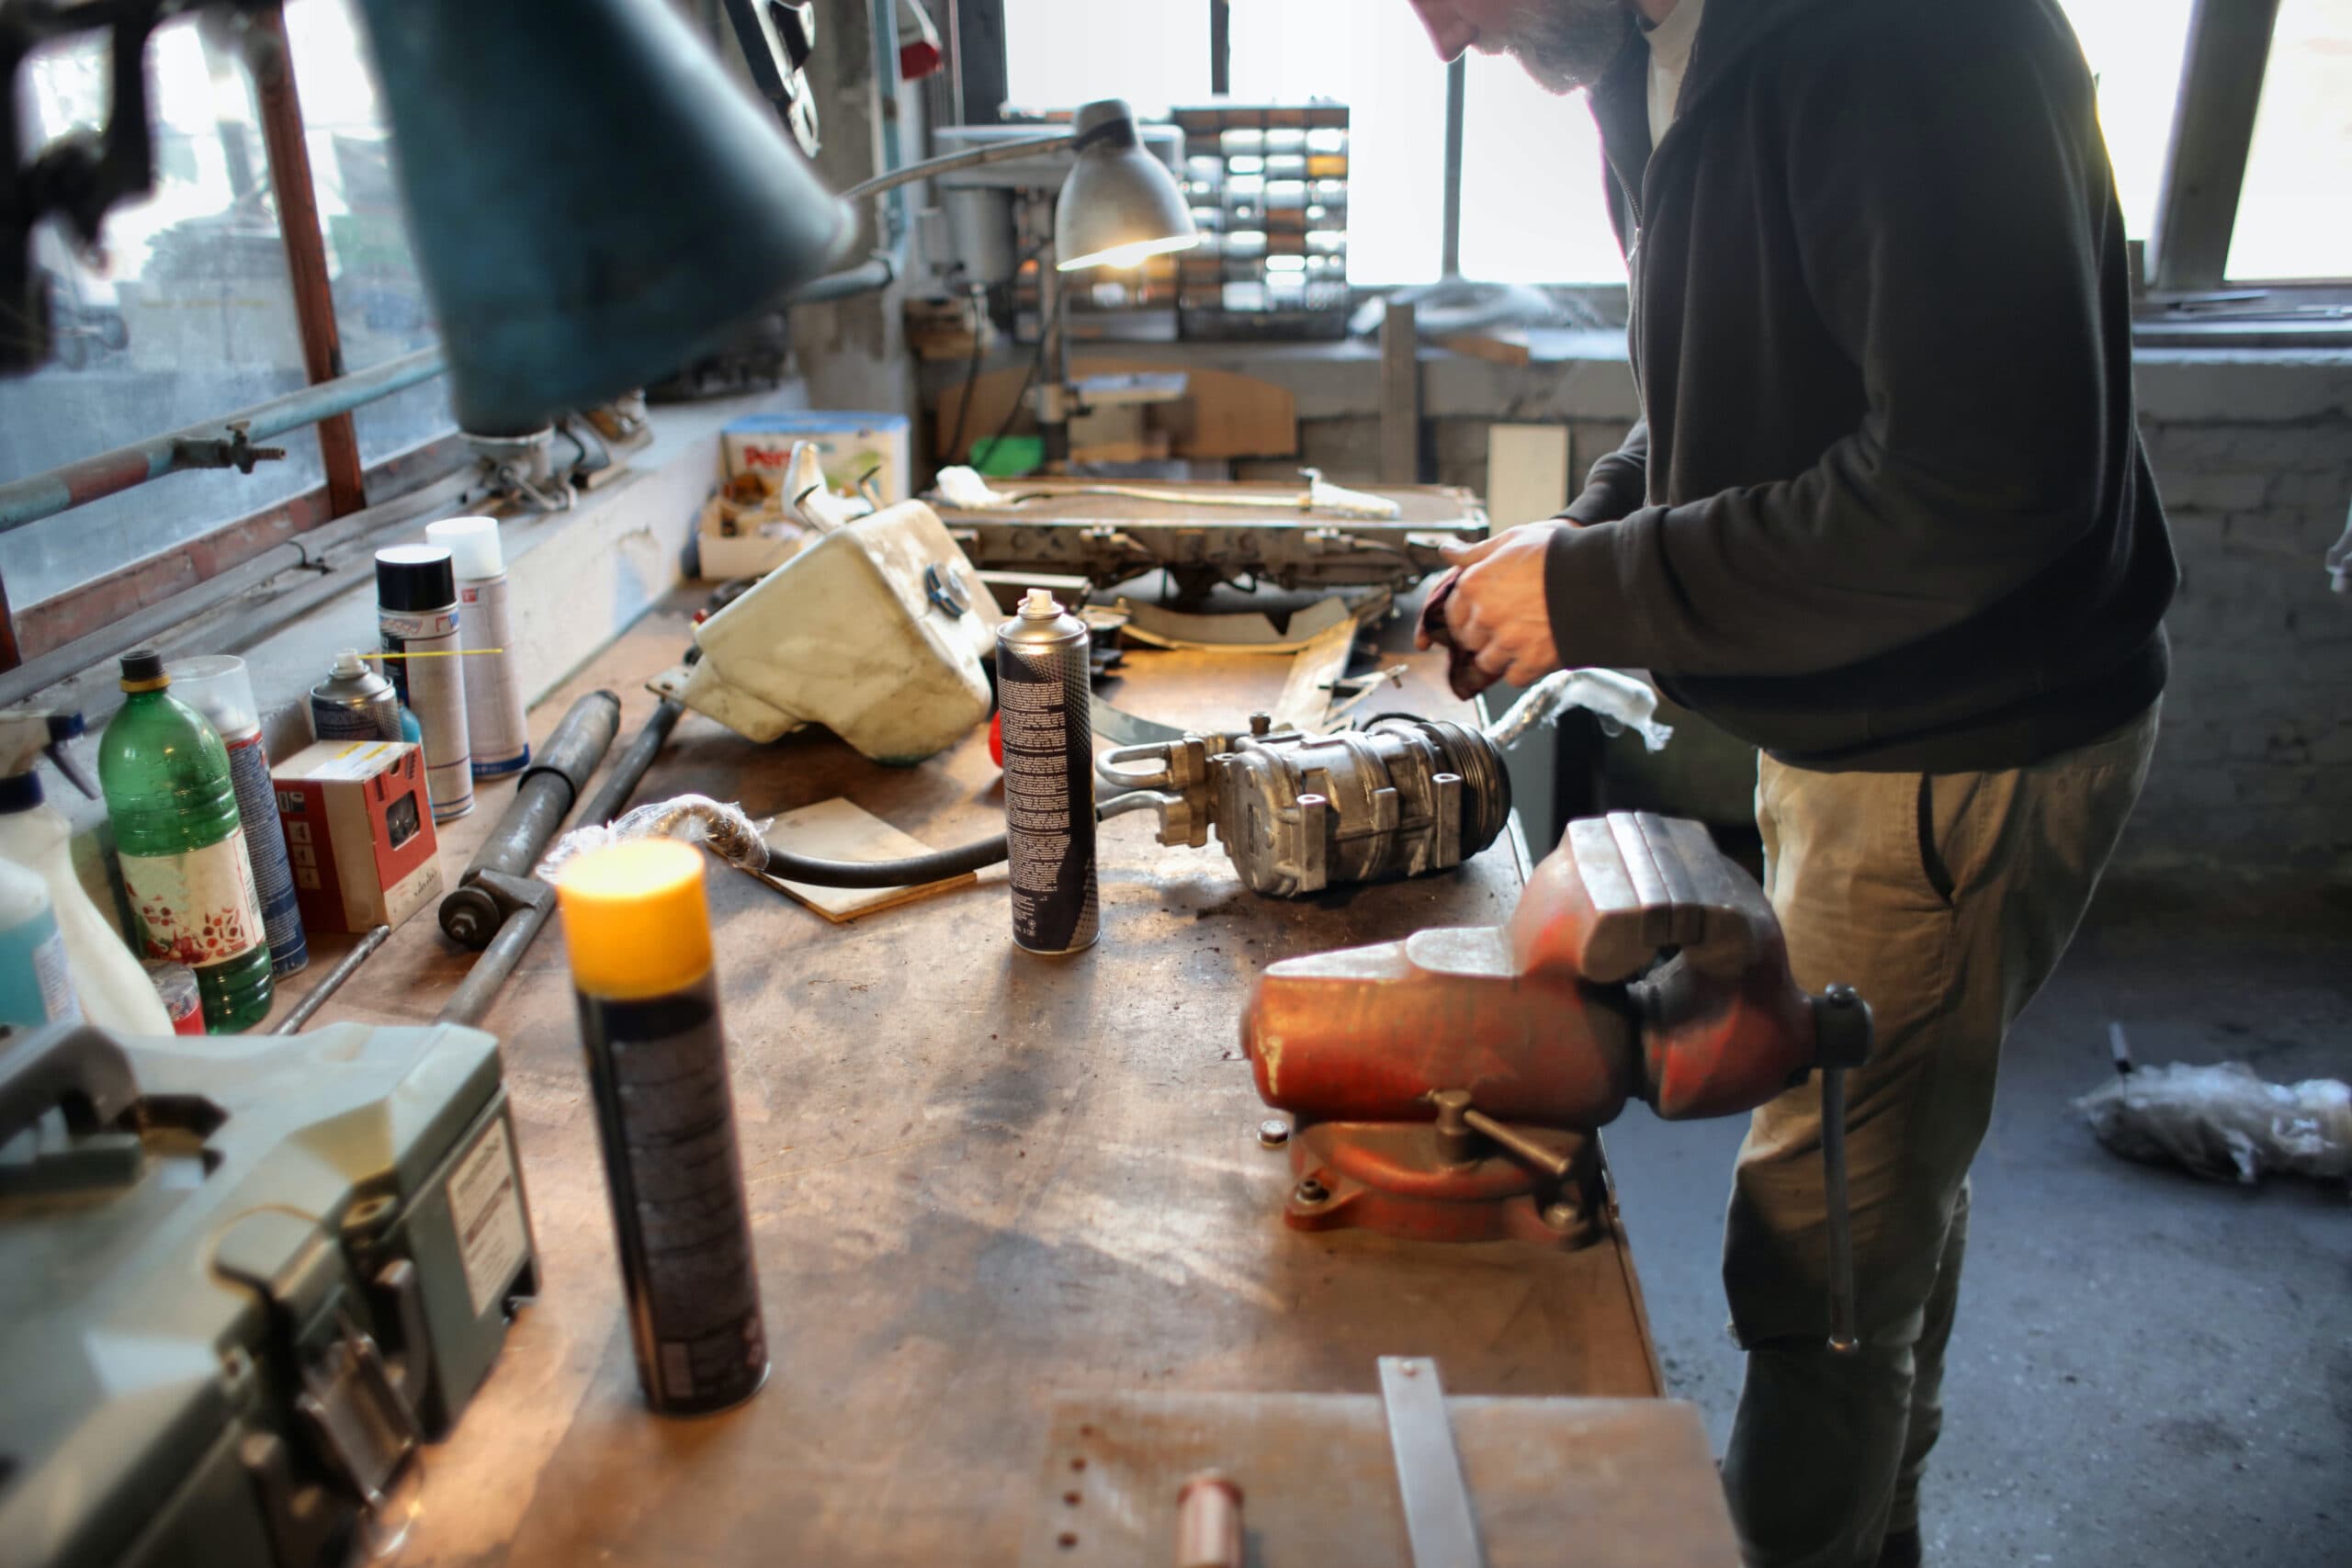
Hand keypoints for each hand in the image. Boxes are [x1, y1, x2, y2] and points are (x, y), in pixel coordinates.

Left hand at [1435, 525, 1562, 686]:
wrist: (1600, 576)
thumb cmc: (1557, 553)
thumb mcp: (1512, 540)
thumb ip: (1475, 552)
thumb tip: (1448, 550)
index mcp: (1474, 585)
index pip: (1453, 612)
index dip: (1468, 613)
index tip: (1481, 613)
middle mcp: (1485, 616)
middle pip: (1469, 639)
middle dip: (1483, 634)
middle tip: (1506, 624)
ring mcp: (1507, 642)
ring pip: (1487, 661)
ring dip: (1500, 654)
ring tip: (1522, 638)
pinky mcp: (1531, 662)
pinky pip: (1513, 677)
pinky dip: (1522, 669)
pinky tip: (1535, 651)